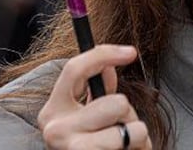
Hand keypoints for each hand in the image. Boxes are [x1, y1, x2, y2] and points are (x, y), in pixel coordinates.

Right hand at [37, 45, 151, 148]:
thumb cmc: (89, 147)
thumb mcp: (86, 118)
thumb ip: (95, 92)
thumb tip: (109, 66)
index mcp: (53, 111)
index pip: (74, 69)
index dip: (104, 54)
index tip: (130, 52)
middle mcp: (56, 130)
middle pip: (116, 102)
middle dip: (128, 114)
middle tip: (120, 129)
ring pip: (130, 127)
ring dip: (137, 136)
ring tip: (125, 146)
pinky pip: (133, 143)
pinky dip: (140, 149)